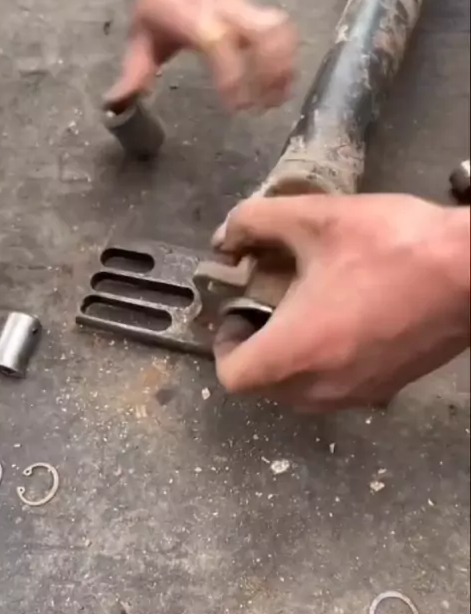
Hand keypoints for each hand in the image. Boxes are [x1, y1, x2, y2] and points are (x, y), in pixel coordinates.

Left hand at [106, 0, 296, 110]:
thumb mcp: (139, 36)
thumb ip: (134, 73)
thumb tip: (117, 105)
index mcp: (195, 17)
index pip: (219, 43)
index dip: (232, 76)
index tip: (236, 106)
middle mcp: (226, 11)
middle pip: (265, 32)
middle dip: (273, 70)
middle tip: (266, 106)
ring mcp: (245, 9)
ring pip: (280, 30)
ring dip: (285, 65)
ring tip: (278, 98)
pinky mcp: (257, 11)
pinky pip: (282, 31)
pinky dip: (288, 56)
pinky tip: (281, 82)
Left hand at [212, 194, 469, 410]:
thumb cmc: (390, 245)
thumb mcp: (315, 218)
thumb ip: (254, 222)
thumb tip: (225, 237)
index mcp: (297, 352)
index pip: (233, 377)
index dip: (224, 344)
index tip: (238, 313)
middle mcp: (324, 387)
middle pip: (265, 388)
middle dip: (257, 350)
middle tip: (268, 306)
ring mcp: (359, 395)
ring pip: (301, 393)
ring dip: (291, 360)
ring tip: (305, 312)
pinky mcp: (388, 390)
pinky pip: (337, 389)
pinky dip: (325, 365)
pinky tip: (344, 322)